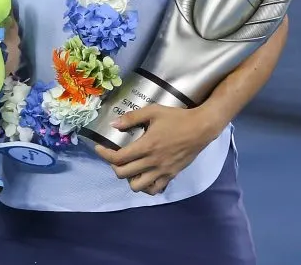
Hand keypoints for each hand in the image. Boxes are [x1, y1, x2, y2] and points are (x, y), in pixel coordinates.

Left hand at [93, 105, 220, 194]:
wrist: (201, 128)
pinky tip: (144, 175)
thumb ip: (132, 117)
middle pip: (124, 174)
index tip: (99, 148)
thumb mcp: (153, 111)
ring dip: (129, 179)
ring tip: (129, 168)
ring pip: (138, 187)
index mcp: (146, 146)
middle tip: (114, 157)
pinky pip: (155, 189)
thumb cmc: (176, 118)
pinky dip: (146, 186)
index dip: (104, 154)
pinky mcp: (171, 175)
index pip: (118, 158)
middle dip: (114, 166)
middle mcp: (153, 162)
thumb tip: (114, 123)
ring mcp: (163, 171)